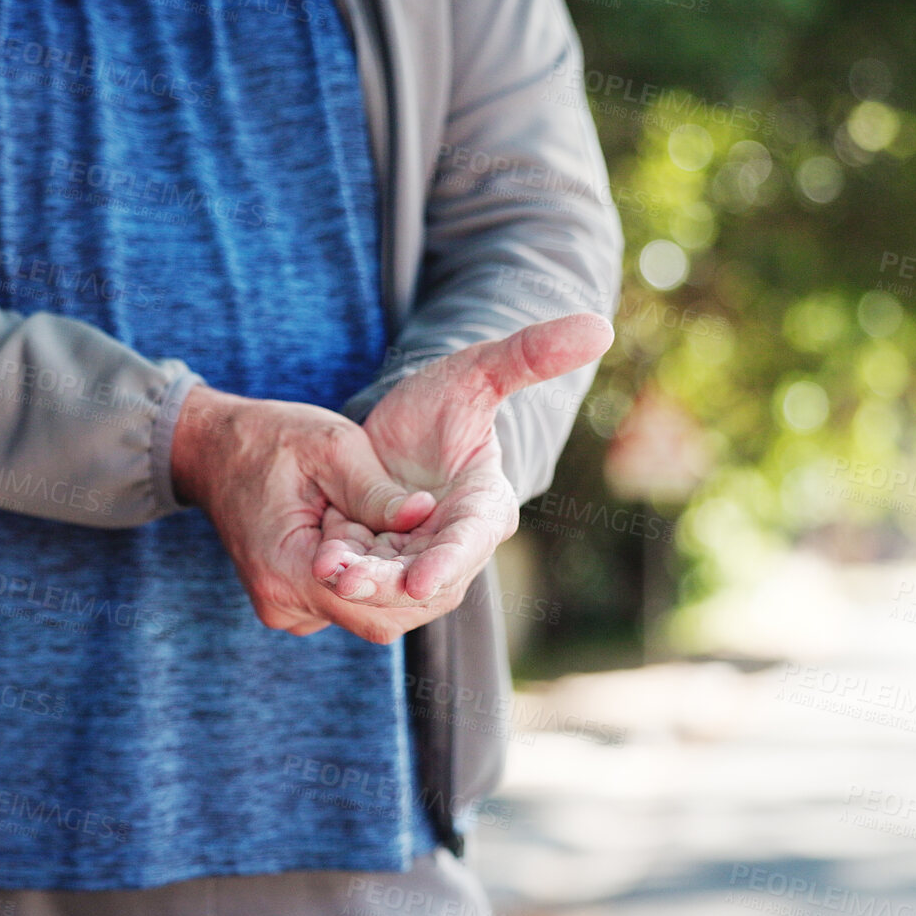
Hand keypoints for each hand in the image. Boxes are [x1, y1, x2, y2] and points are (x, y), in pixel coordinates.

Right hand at [171, 385, 442, 641]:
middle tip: (458, 548)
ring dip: (402, 586)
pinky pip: (349, 606)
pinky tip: (398, 550)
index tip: (453, 549)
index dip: (420, 579)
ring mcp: (287, 610)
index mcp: (285, 570)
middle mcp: (283, 604)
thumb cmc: (271, 440)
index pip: (371, 599)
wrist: (212, 451)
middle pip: (376, 619)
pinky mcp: (295, 604)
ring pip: (367, 617)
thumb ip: (376, 491)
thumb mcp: (330, 448)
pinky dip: (379, 583)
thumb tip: (428, 515)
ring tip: (432, 546)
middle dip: (421, 587)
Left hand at [311, 314, 615, 639]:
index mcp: (487, 507)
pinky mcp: (383, 567)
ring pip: (392, 589)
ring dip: (361, 586)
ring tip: (327, 570)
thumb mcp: (478, 372)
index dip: (447, 562)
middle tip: (348, 580)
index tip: (420, 581)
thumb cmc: (444, 401)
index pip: (471, 541)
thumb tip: (598, 326)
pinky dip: (341, 577)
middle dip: (389, 584)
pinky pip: (364, 583)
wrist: (398, 432)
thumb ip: (530, 354)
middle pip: (427, 578)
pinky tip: (318, 564)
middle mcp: (455, 544)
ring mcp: (419, 560)